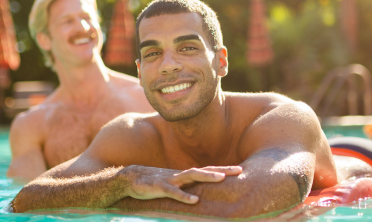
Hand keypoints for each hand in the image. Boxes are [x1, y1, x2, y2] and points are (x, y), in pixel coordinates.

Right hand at [122, 165, 242, 203]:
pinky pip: (174, 192)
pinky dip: (185, 196)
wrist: (131, 178)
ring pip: (192, 176)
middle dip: (222, 170)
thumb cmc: (155, 183)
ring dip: (207, 176)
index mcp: (185, 176)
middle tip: (240, 171)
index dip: (223, 170)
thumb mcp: (173, 185)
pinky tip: (195, 201)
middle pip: (204, 170)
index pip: (207, 171)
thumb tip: (201, 194)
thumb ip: (186, 187)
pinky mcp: (160, 188)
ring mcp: (171, 180)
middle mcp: (181, 175)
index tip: (240, 170)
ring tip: (222, 178)